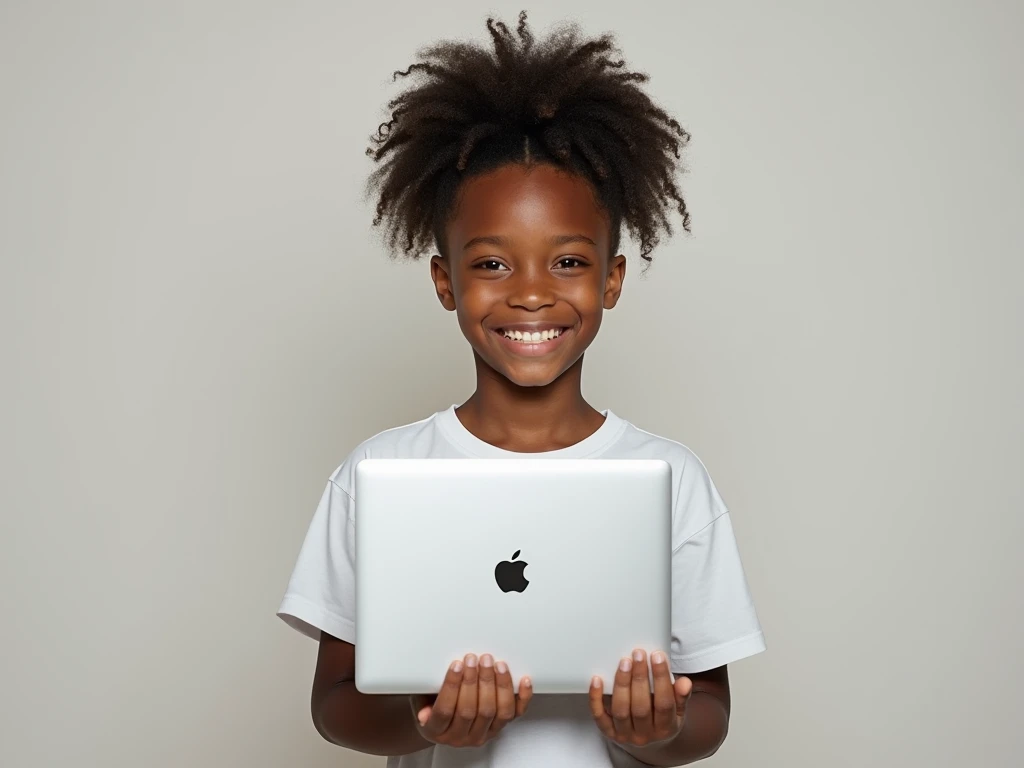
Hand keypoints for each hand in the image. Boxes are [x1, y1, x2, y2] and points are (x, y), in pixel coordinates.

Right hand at [411, 653, 532, 747]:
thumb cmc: (430, 704)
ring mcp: (482, 734)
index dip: (452, 686)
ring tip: (494, 664)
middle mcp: (460, 737)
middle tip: (475, 658)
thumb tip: (424, 694)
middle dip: (474, 681)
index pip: (445, 710)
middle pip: (471, 711)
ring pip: (495, 713)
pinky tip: (523, 680)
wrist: (442, 722)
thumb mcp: (420, 697)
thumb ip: (422, 695)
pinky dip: (522, 697)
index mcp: (436, 730)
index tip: (457, 665)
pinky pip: (515, 714)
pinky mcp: (498, 728)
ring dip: (497, 686)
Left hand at [590, 649, 691, 747]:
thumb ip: (681, 696)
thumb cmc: (662, 720)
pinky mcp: (608, 733)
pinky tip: (597, 679)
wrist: (648, 745)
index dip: (661, 679)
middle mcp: (645, 735)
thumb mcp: (677, 711)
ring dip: (621, 685)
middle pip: (641, 707)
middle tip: (638, 654)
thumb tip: (685, 682)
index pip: (664, 704)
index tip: (658, 656)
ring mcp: (625, 735)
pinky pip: (599, 716)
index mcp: (665, 728)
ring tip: (624, 662)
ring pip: (621, 711)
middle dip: (639, 678)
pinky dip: (596, 698)